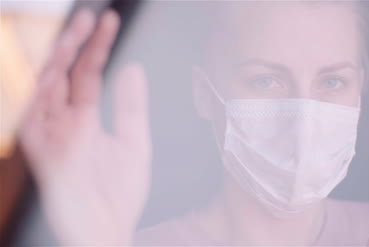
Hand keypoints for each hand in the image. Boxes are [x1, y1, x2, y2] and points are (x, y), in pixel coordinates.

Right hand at [18, 8, 151, 244]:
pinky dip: (44, 95)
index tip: (111, 20)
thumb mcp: (135, 143)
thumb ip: (132, 106)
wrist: (109, 232)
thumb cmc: (119, 194)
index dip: (99, 46)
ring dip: (58, 62)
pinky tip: (58, 71)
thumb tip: (133, 67)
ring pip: (46, 90)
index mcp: (86, 117)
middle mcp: (65, 122)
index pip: (89, 73)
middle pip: (66, 75)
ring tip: (75, 35)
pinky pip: (35, 120)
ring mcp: (52, 137)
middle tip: (91, 17)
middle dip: (76, 44)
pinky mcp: (44, 156)